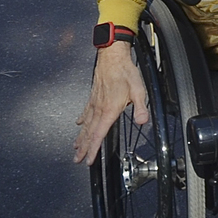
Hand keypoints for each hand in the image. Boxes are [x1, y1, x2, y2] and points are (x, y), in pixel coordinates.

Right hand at [74, 42, 148, 164]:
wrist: (112, 56)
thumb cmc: (125, 72)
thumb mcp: (138, 90)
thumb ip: (140, 107)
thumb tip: (143, 121)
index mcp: (109, 110)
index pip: (99, 135)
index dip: (93, 150)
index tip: (88, 161)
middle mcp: (99, 108)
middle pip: (89, 132)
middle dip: (83, 148)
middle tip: (76, 160)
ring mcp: (94, 102)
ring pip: (85, 124)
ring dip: (80, 137)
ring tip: (75, 147)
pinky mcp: (93, 95)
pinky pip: (85, 111)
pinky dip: (81, 120)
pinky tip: (78, 124)